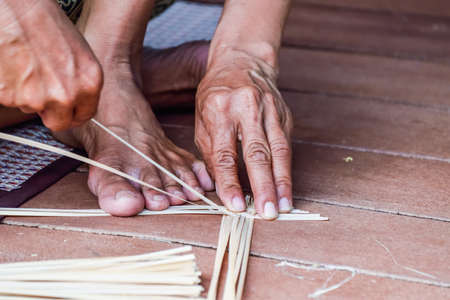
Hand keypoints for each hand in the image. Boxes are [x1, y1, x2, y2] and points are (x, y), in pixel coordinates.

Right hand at [0, 0, 101, 130]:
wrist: (16, 7)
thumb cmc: (46, 22)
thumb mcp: (78, 55)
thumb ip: (79, 82)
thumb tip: (74, 99)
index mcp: (90, 83)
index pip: (84, 116)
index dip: (72, 114)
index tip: (65, 111)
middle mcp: (67, 95)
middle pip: (58, 122)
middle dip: (50, 112)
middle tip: (41, 92)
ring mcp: (38, 98)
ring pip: (32, 109)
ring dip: (28, 95)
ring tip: (26, 65)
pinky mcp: (11, 96)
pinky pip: (11, 100)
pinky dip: (10, 88)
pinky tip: (13, 66)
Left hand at [195, 49, 292, 219]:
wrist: (243, 62)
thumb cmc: (216, 95)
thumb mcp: (202, 119)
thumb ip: (211, 152)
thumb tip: (219, 187)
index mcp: (219, 109)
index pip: (225, 153)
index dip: (231, 182)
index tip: (236, 206)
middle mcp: (247, 108)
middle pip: (257, 153)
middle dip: (263, 186)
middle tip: (267, 213)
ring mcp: (269, 110)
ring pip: (278, 150)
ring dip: (281, 181)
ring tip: (283, 206)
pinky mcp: (284, 114)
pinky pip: (286, 145)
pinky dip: (287, 169)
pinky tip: (287, 188)